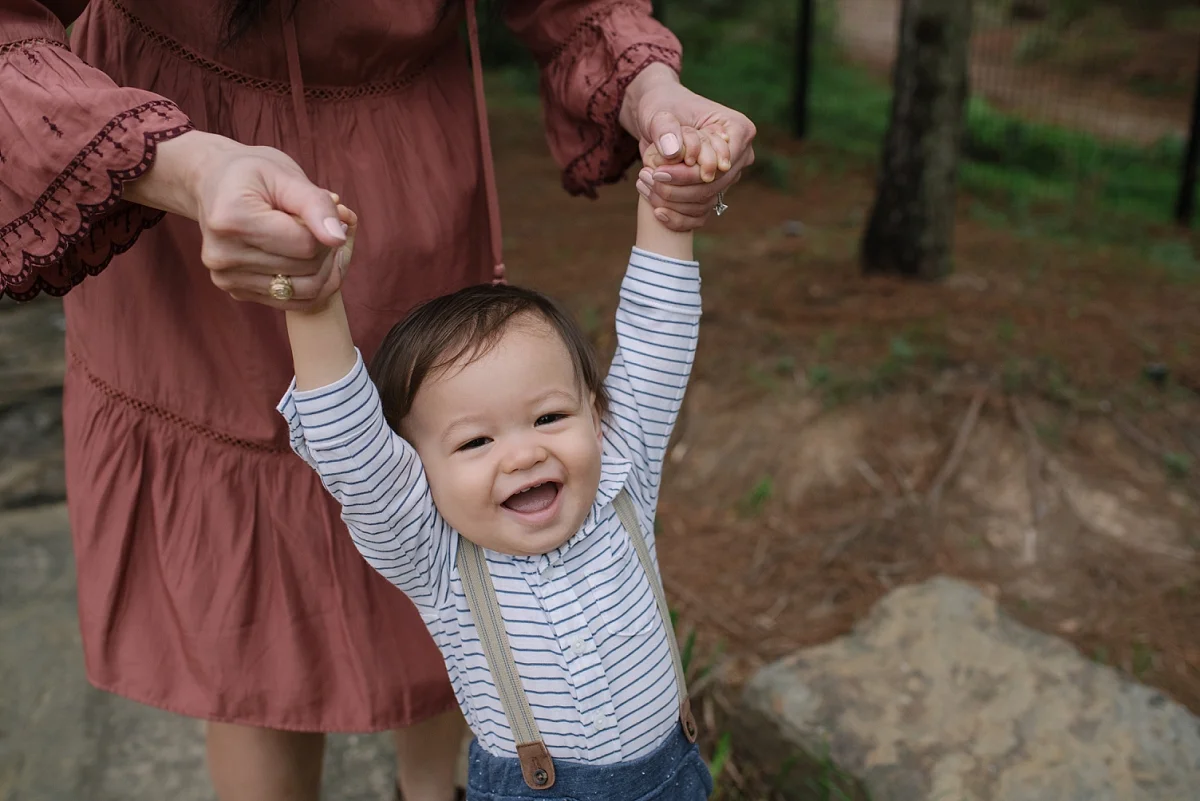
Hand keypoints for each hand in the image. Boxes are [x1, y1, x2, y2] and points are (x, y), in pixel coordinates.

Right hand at [124, 130, 347, 309]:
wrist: (213, 184)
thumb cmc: (253, 174)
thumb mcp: (285, 175)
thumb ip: (315, 205)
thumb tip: (338, 239)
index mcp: (232, 219)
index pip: (306, 244)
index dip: (328, 229)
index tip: (329, 211)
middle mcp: (222, 254)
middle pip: (307, 269)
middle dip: (326, 248)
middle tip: (326, 224)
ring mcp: (226, 277)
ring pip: (305, 290)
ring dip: (323, 268)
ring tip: (318, 240)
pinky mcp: (234, 291)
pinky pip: (292, 301)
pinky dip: (311, 283)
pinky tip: (309, 259)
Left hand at [620, 64, 756, 230]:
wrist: (656, 121)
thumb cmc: (662, 108)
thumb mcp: (659, 113)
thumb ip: (665, 129)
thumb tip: (673, 152)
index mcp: (738, 130)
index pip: (723, 162)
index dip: (693, 173)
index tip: (660, 172)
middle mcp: (739, 157)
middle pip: (714, 185)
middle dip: (678, 187)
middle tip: (648, 178)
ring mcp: (727, 178)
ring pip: (705, 202)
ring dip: (673, 201)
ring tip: (644, 183)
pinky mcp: (712, 193)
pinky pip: (700, 215)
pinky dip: (678, 218)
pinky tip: (657, 211)